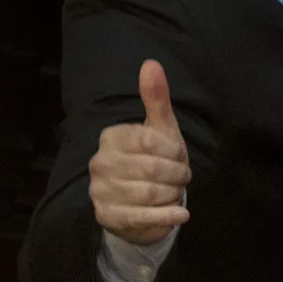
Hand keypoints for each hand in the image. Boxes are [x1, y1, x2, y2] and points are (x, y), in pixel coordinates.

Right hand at [89, 60, 192, 246]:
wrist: (143, 201)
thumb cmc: (155, 158)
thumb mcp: (160, 128)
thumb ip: (156, 97)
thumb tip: (151, 63)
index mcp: (111, 137)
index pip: (149, 140)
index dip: (173, 150)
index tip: (180, 155)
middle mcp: (99, 163)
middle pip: (151, 169)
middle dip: (176, 174)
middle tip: (182, 177)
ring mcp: (100, 192)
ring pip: (150, 193)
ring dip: (172, 194)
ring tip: (176, 192)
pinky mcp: (107, 217)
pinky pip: (143, 218)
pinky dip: (167, 217)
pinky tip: (180, 214)